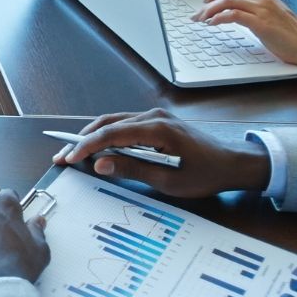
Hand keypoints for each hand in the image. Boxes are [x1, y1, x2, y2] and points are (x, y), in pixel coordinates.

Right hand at [51, 108, 270, 197]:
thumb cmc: (206, 174)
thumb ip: (132, 169)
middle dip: (82, 140)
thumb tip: (101, 164)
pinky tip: (100, 148)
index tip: (69, 158)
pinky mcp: (158, 122)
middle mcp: (153, 117)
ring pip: (114, 122)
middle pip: (108, 124)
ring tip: (74, 152)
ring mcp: (156, 117)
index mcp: (156, 129)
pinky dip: (108, 135)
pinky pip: (126, 125)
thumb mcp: (168, 180)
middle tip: (62, 155)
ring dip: (93, 136)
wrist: (234, 163)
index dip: (86, 146)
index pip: (111, 134)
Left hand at [192, 0, 296, 71]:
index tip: (205, 0)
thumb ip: (254, 10)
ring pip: (227, 0)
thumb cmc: (292, 34)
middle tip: (198, 11)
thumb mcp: (271, 16)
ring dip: (209, 10)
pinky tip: (213, 23)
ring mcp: (262, 9)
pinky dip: (219, 18)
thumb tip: (233, 14)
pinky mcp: (262, 23)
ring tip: (201, 19)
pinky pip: (233, 15)